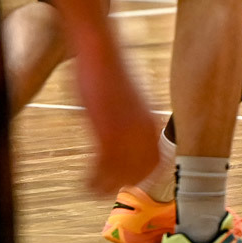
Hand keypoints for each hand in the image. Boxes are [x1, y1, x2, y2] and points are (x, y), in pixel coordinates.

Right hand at [70, 34, 159, 194]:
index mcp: (152, 122)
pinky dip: (92, 182)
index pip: (157, 162)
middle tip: (106, 189)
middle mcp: (144, 131)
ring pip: (120, 176)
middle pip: (142, 173)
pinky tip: (84, 183)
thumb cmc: (111, 72)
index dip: (144, 176)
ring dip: (104, 187)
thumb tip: (127, 135)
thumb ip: (133, 121)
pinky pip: (101, 170)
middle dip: (123, 184)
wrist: (101, 52)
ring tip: (91, 189)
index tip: (129, 182)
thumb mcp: (130, 101)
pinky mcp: (107, 133)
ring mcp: (127, 133)